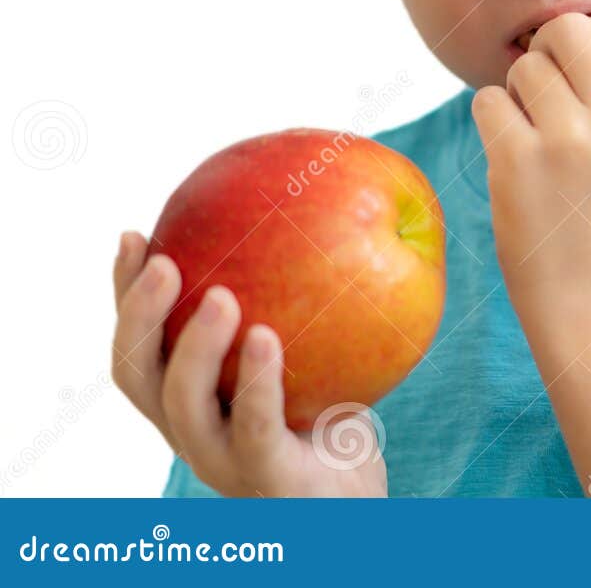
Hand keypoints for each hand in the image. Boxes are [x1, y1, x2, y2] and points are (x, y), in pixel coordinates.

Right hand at [110, 232, 386, 496]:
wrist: (362, 494)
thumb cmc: (334, 410)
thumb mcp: (312, 345)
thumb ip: (297, 293)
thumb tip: (308, 199)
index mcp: (188, 398)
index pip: (140, 345)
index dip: (125, 295)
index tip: (136, 233)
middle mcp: (192, 430)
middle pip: (137, 375)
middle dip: (140, 315)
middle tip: (164, 260)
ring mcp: (222, 460)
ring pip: (182, 405)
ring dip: (194, 346)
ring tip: (218, 295)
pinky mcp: (267, 477)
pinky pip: (253, 427)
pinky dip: (255, 381)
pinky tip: (267, 338)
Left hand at [471, 12, 590, 339]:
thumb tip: (560, 31)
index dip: (579, 52)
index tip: (572, 91)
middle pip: (566, 30)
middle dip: (544, 53)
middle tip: (541, 97)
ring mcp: (569, 139)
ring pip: (523, 67)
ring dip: (516, 95)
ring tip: (531, 138)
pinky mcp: (520, 162)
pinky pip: (487, 101)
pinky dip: (492, 122)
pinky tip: (511, 157)